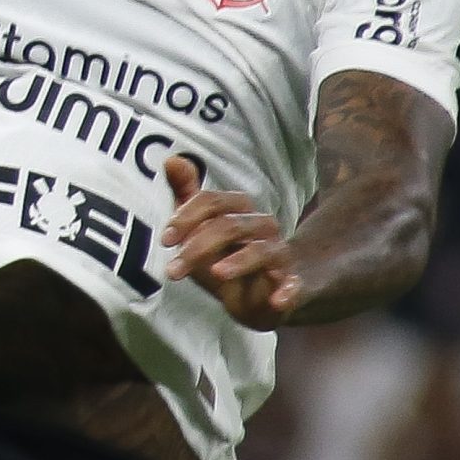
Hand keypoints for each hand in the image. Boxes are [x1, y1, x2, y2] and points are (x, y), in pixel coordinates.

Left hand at [160, 155, 301, 329]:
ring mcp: (279, 255)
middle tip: (172, 271)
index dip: (186, 217)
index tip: (165, 240)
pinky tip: (277, 301)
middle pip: (230, 226)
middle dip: (198, 247)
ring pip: (261, 250)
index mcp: (239, 209)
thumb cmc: (222, 256)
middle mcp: (262, 226)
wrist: (252, 296)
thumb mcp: (197, 227)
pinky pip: (295, 284)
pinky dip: (288, 291)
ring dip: (237, 262)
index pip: (212, 201)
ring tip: (215, 274)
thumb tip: (171, 158)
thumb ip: (185, 194)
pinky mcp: (290, 283)